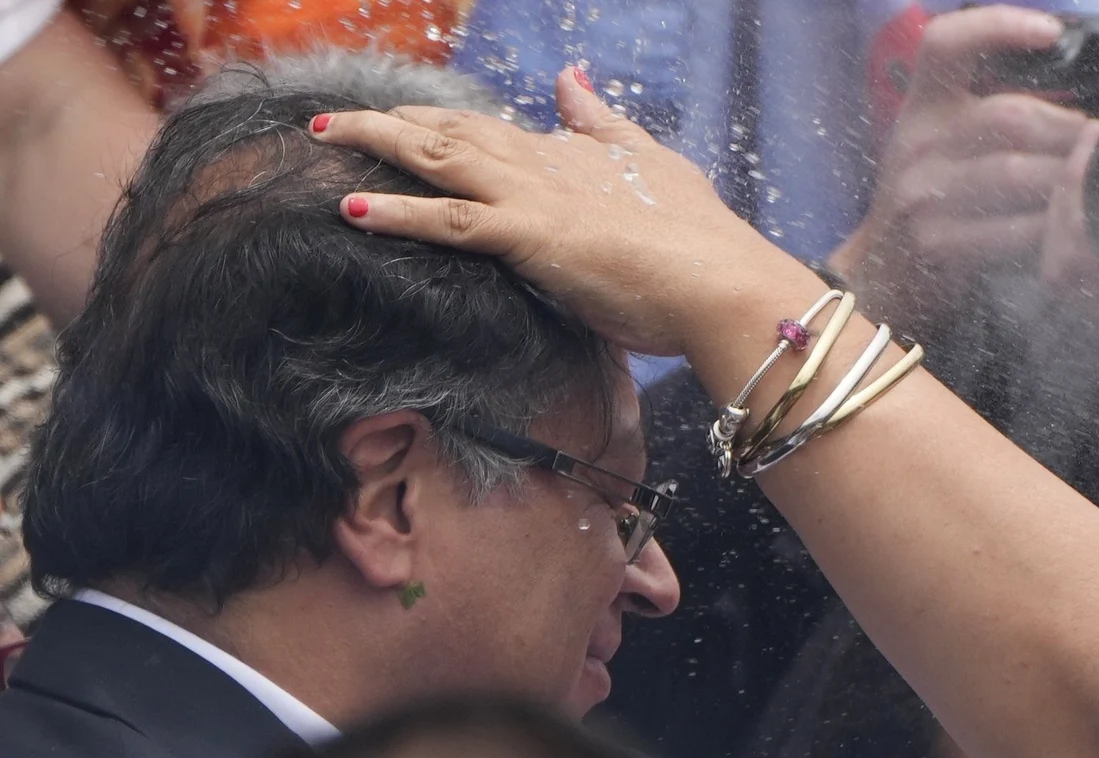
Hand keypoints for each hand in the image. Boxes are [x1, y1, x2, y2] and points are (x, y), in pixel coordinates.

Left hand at [310, 70, 798, 356]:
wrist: (721, 282)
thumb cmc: (701, 241)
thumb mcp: (656, 166)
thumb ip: (605, 124)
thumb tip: (570, 78)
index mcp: (573, 155)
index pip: (494, 131)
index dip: (441, 123)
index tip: (403, 120)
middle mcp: (545, 164)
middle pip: (452, 132)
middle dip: (391, 122)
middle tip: (336, 120)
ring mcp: (534, 196)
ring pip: (437, 158)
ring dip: (374, 143)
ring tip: (321, 135)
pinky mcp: (529, 236)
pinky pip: (447, 222)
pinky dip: (396, 213)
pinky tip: (351, 208)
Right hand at [830, 5, 1091, 334]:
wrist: (886, 268)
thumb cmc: (935, 195)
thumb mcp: (946, 141)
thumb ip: (997, 117)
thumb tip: (1083, 120)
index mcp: (922, 104)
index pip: (946, 41)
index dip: (998, 25)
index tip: (1053, 32)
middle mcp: (916, 141)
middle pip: (1007, 114)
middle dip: (1067, 130)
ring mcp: (920, 193)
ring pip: (1013, 172)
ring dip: (1065, 180)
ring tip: (1093, 185)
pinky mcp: (935, 242)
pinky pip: (1008, 230)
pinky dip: (1047, 230)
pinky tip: (1064, 231)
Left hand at [1037, 126, 1098, 469]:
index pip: (1089, 240)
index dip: (1079, 184)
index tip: (1098, 137)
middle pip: (1056, 250)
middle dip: (1062, 191)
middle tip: (1089, 142)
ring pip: (1055, 271)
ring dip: (1060, 221)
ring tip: (1085, 173)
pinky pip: (1069, 291)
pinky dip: (1068, 251)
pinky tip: (1090, 220)